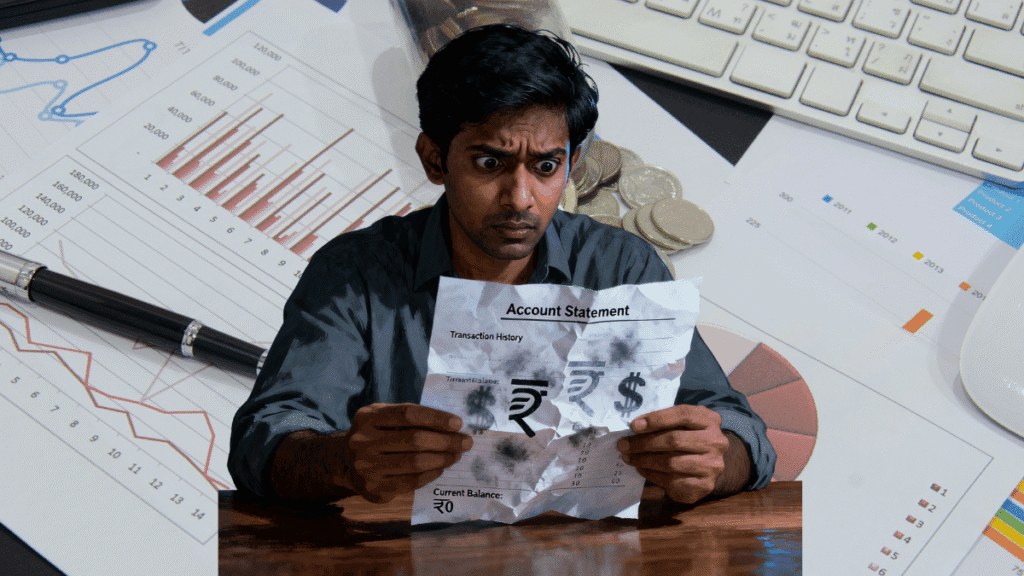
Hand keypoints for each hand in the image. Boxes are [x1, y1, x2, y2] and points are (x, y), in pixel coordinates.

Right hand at [336, 403, 472, 502]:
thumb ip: (409, 417)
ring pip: (415, 462)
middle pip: (414, 439)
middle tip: (465, 442)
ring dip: (442, 459)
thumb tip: (451, 425)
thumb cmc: (375, 435)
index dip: (436, 418)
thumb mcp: (383, 417)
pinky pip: (411, 482)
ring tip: (456, 455)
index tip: (458, 423)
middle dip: (446, 441)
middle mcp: (363, 441)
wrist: (344, 463)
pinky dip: (431, 474)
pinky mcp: (375, 488)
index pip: (408, 414)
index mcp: (368, 417)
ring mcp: (367, 466)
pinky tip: (440, 468)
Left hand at [616, 405, 740, 503]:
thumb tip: (635, 427)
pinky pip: (672, 480)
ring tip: (628, 457)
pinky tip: (641, 468)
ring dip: (644, 460)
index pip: (683, 415)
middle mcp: (716, 442)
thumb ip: (665, 422)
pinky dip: (651, 474)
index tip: (634, 425)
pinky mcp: (704, 485)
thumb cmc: (689, 437)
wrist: (709, 465)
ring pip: (671, 462)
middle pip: (674, 440)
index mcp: (710, 420)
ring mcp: (712, 465)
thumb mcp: (683, 423)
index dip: (657, 419)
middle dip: (644, 442)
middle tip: (623, 445)